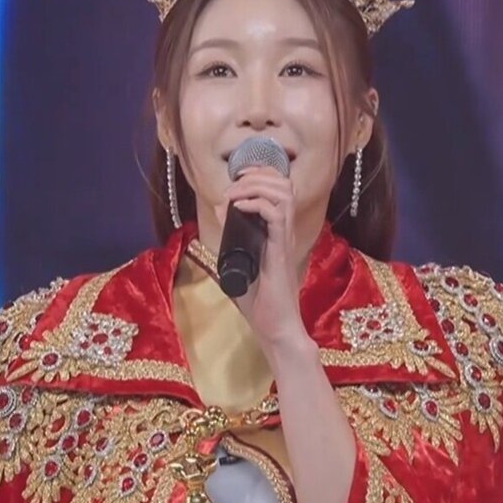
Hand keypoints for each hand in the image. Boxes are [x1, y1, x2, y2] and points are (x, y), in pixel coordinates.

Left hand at [219, 166, 310, 354]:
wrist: (276, 328)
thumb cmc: (260, 302)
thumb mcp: (238, 263)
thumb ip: (230, 239)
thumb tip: (218, 214)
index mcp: (277, 231)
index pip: (279, 187)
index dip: (260, 174)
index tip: (237, 179)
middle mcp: (284, 231)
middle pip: (283, 183)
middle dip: (256, 174)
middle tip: (234, 186)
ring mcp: (284, 240)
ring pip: (282, 194)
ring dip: (255, 186)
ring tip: (235, 195)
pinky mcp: (281, 251)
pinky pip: (275, 215)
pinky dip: (256, 203)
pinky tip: (239, 207)